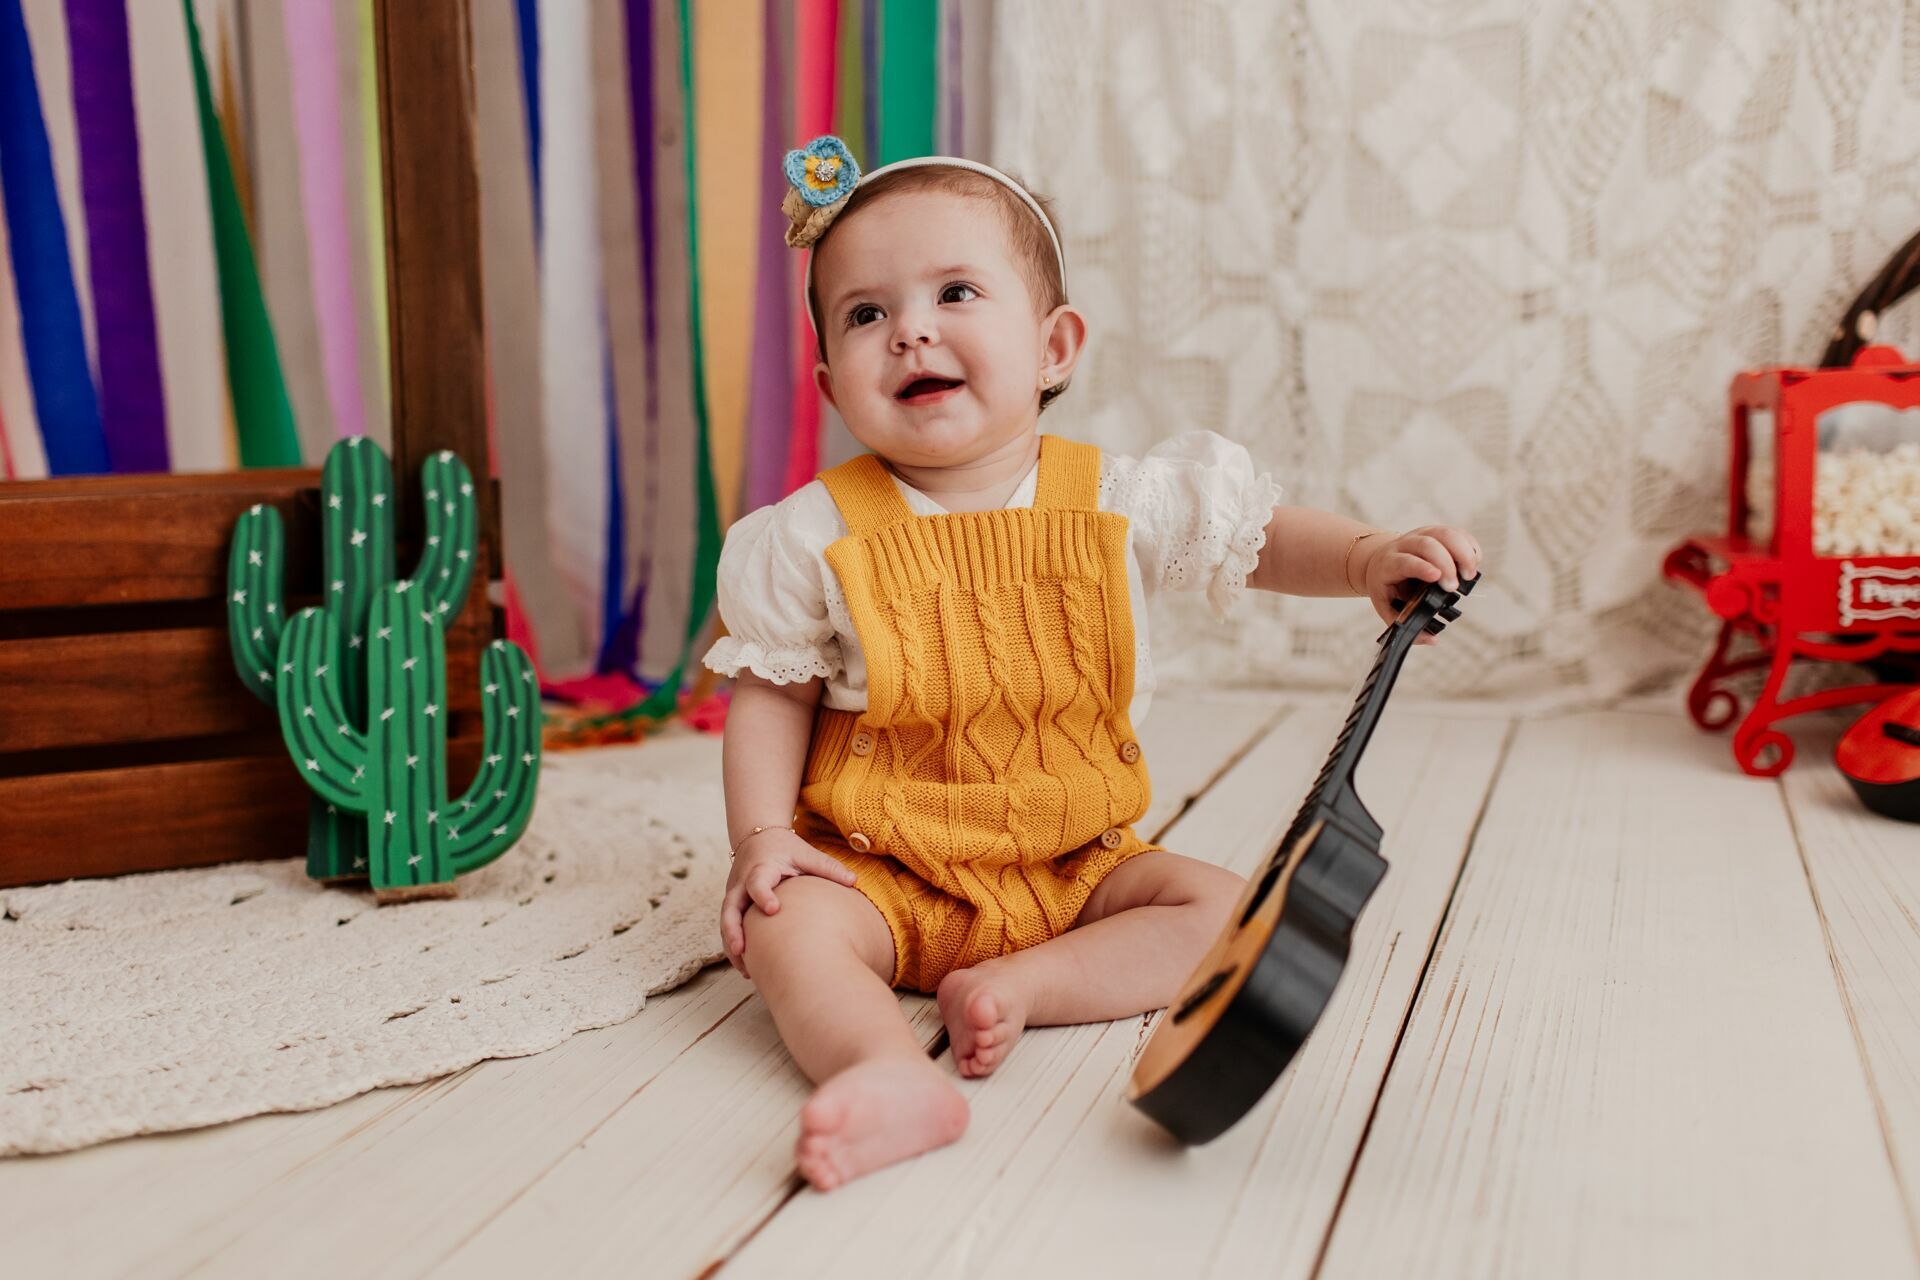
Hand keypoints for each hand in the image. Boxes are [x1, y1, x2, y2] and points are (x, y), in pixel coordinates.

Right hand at [718, 828, 857, 978]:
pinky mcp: (733, 903)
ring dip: (732, 944)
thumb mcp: (806, 854)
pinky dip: (735, 946)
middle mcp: (742, 882)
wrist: (758, 837)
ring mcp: (734, 893)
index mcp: (762, 868)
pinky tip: (746, 967)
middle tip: (741, 950)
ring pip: (726, 920)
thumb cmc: (786, 848)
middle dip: (733, 929)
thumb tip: (854, 881)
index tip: (772, 909)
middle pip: (730, 907)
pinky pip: (729, 926)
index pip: (757, 882)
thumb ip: (828, 867)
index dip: (762, 895)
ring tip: (744, 970)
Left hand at [1358, 525, 1480, 643]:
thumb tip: (1432, 640)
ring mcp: (1421, 535)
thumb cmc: (1387, 587)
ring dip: (1462, 552)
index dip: (1421, 567)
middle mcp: (1404, 545)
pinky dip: (1469, 546)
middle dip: (1446, 564)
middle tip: (1454, 587)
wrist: (1381, 561)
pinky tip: (1474, 562)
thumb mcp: (1387, 607)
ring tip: (1469, 575)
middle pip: (1427, 545)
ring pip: (1444, 534)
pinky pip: (1456, 532)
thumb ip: (1404, 625)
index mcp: (1389, 564)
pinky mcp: (1436, 532)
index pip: (1404, 561)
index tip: (1437, 577)